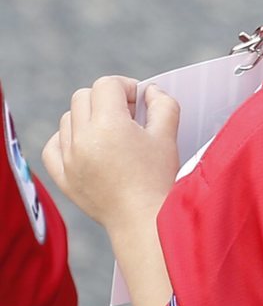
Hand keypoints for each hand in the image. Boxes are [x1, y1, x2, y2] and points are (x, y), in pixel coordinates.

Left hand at [43, 77, 179, 235]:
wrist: (142, 220)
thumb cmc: (157, 178)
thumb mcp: (168, 134)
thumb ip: (162, 103)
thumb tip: (149, 91)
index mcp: (108, 125)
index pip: (107, 84)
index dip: (126, 86)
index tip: (140, 101)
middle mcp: (82, 139)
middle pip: (83, 96)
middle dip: (106, 99)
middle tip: (127, 115)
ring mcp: (68, 159)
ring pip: (67, 118)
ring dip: (87, 117)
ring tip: (110, 133)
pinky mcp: (62, 178)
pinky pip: (52, 147)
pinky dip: (65, 140)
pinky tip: (85, 145)